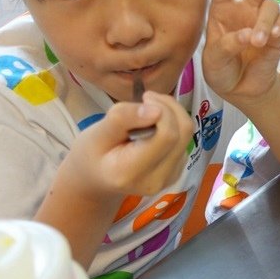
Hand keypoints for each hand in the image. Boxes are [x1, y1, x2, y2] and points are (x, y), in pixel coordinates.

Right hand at [67, 91, 194, 196]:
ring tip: (149, 109)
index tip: (144, 98)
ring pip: (187, 134)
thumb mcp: (97, 133)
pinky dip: (173, 125)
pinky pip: (184, 140)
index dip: (162, 110)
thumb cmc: (92, 153)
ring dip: (172, 114)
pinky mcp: (177, 171)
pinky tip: (153, 125)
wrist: (96, 178)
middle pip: (182, 132)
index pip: (167, 135)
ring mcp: (170, 177)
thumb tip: (156, 110)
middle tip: (147, 98)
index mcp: (132, 172)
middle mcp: (157, 179)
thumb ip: (123, 119)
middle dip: (169, 108)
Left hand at [203, 0, 279, 105]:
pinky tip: (273, 38)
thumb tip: (251, 35)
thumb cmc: (222, 70)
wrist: (242, 90)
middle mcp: (245, 10)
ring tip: (259, 42)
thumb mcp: (214, 60)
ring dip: (266, 22)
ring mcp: (264, 21)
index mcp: (222, 10)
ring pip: (272, 6)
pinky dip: (279, 28)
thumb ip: (228, 45)